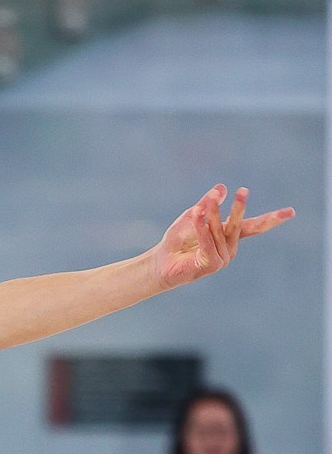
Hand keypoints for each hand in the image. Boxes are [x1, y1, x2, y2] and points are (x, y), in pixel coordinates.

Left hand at [150, 185, 293, 290]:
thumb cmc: (177, 240)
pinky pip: (208, 243)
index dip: (272, 219)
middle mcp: (229, 248)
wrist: (161, 261)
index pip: (254, 226)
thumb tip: (221, 188)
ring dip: (210, 217)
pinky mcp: (211, 265)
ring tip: (201, 207)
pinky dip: (202, 229)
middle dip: (239, 208)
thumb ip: (207, 204)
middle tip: (243, 190)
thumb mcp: (193, 216)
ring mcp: (222, 259)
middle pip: (238, 225)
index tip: (291, 212)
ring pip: (220, 232)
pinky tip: (197, 216)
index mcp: (229, 237)